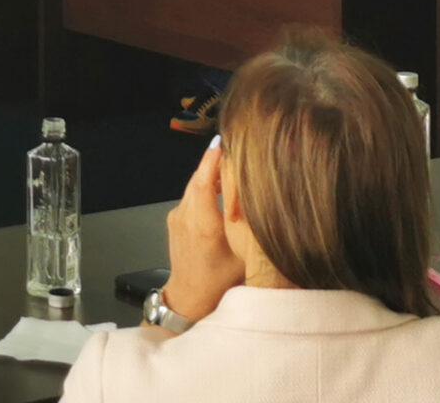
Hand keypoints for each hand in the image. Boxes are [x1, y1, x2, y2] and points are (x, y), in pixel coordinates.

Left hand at [160, 146, 237, 324]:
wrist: (189, 297)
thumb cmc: (218, 282)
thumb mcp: (245, 255)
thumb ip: (252, 227)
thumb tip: (265, 200)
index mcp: (202, 224)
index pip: (204, 181)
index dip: (213, 160)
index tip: (223, 142)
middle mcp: (185, 217)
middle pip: (198, 179)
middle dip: (215, 162)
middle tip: (235, 148)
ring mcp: (177, 217)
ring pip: (194, 186)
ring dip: (210, 175)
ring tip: (231, 165)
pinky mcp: (175, 220)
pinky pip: (191, 196)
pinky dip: (204, 188)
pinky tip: (220, 188)